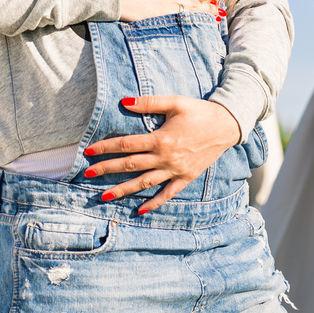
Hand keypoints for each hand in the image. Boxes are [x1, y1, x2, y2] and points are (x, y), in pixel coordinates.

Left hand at [83, 95, 242, 214]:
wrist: (227, 125)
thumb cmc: (199, 111)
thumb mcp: (174, 102)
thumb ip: (148, 103)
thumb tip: (123, 102)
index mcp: (161, 139)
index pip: (126, 145)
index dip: (106, 147)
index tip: (89, 151)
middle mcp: (166, 158)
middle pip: (130, 165)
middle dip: (107, 169)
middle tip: (87, 173)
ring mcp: (176, 170)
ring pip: (144, 183)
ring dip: (123, 190)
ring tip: (104, 196)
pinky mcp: (186, 178)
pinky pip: (168, 194)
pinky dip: (154, 203)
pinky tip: (140, 210)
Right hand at [114, 0, 221, 22]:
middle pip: (191, 2)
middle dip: (206, 7)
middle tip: (218, 12)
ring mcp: (161, 8)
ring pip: (187, 13)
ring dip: (201, 16)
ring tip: (214, 20)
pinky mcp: (154, 19)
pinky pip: (175, 23)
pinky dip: (187, 26)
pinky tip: (194, 29)